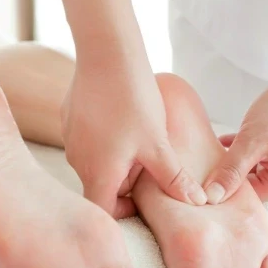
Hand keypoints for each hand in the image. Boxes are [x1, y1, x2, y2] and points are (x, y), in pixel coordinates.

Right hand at [62, 63, 206, 218]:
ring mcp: (71, 140)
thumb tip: (197, 203)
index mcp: (97, 174)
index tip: (144, 198)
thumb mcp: (158, 145)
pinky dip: (107, 140)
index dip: (124, 212)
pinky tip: (124, 118)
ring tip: (140, 136)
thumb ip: (174, 178)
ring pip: (96, 163)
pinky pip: (89, 141)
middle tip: (151, 162)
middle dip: (127, 181)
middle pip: (101, 187)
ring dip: (118, 160)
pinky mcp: (70, 120)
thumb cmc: (133, 102)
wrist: (107, 54)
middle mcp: (77, 162)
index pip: (104, 212)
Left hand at [203, 74, 267, 203]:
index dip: (226, 189)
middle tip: (204, 163)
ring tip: (211, 150)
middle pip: (252, 185)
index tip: (203, 180)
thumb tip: (211, 198)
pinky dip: (242, 150)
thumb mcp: (251, 142)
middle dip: (229, 173)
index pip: (250, 197)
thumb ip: (230, 171)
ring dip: (234, 160)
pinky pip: (259, 158)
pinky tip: (224, 140)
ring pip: (252, 170)